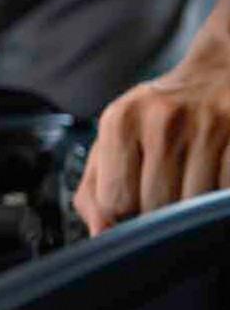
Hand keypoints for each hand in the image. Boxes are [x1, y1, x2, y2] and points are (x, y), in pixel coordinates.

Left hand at [74, 65, 229, 235]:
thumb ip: (94, 190)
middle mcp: (162, 119)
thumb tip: (101, 234)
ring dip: (192, 208)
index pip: (116, 201)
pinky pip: (223, 195)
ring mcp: (208, 126)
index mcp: (121, 121)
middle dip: (159, 213)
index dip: (124, 215)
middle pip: (156, 207)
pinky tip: (213, 176)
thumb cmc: (158, 117)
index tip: (133, 205)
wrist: (217, 74)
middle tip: (166, 192)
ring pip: (193, 205)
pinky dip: (217, 197)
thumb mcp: (115, 141)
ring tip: (190, 181)